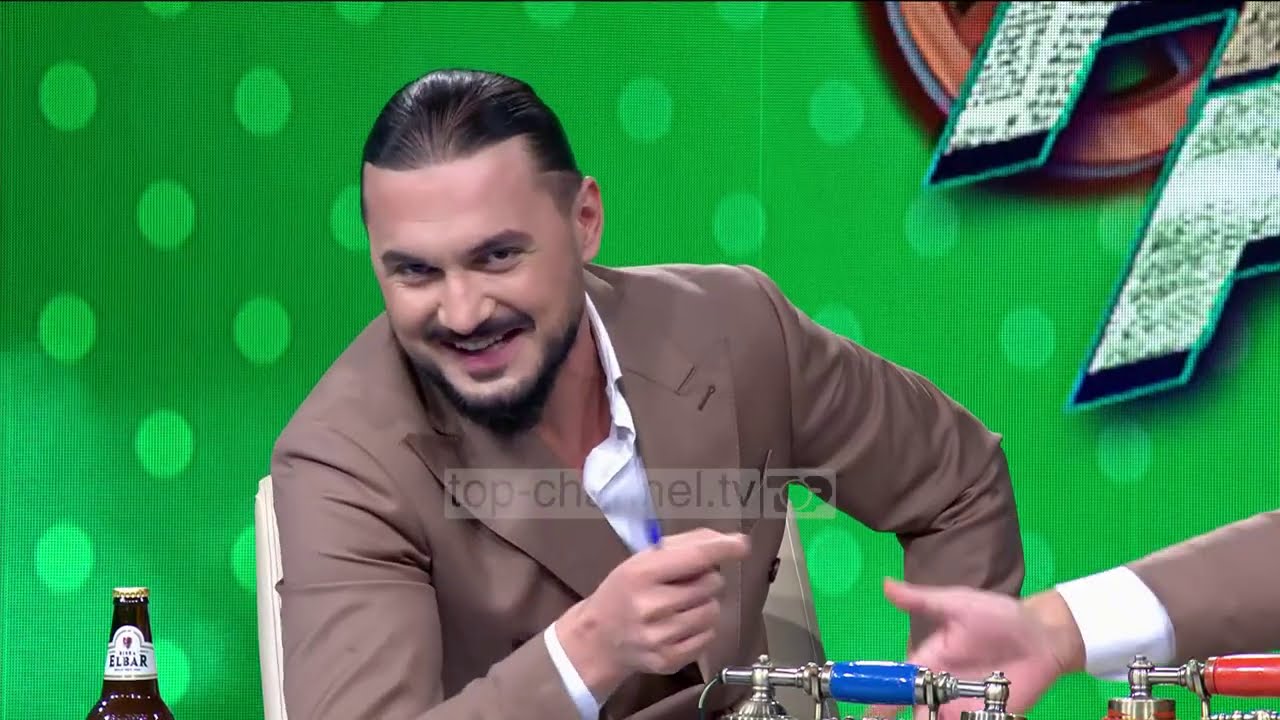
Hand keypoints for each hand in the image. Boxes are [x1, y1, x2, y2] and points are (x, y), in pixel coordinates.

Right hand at [556, 528, 751, 697]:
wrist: (599, 639)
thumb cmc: (625, 591)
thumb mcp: (643, 560)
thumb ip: (686, 546)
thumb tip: (733, 541)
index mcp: (642, 573)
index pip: (694, 557)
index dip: (723, 549)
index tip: (742, 544)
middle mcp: (651, 606)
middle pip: (711, 583)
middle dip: (705, 579)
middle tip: (684, 583)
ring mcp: (660, 636)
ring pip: (713, 610)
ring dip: (705, 604)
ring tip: (682, 605)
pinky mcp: (669, 660)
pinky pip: (710, 636)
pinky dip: (702, 628)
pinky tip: (681, 624)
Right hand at [865, 578, 1083, 719]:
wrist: (1043, 637)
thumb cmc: (998, 617)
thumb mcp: (958, 604)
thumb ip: (922, 600)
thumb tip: (885, 584)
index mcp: (929, 661)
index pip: (897, 683)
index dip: (881, 698)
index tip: (869, 712)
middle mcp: (942, 688)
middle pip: (915, 712)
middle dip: (908, 717)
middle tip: (910, 718)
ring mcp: (965, 706)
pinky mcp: (990, 717)